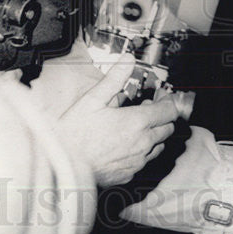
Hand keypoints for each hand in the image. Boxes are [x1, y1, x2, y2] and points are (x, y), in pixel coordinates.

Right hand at [56, 54, 177, 186]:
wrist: (63, 168)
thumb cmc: (75, 134)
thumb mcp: (93, 99)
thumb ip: (114, 78)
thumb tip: (128, 59)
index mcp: (137, 122)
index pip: (169, 111)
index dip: (167, 101)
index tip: (161, 96)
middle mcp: (143, 143)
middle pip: (168, 128)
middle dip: (163, 116)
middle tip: (150, 107)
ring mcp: (138, 161)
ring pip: (159, 146)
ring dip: (155, 134)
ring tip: (139, 125)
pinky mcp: (130, 174)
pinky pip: (145, 161)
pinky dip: (143, 151)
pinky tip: (128, 144)